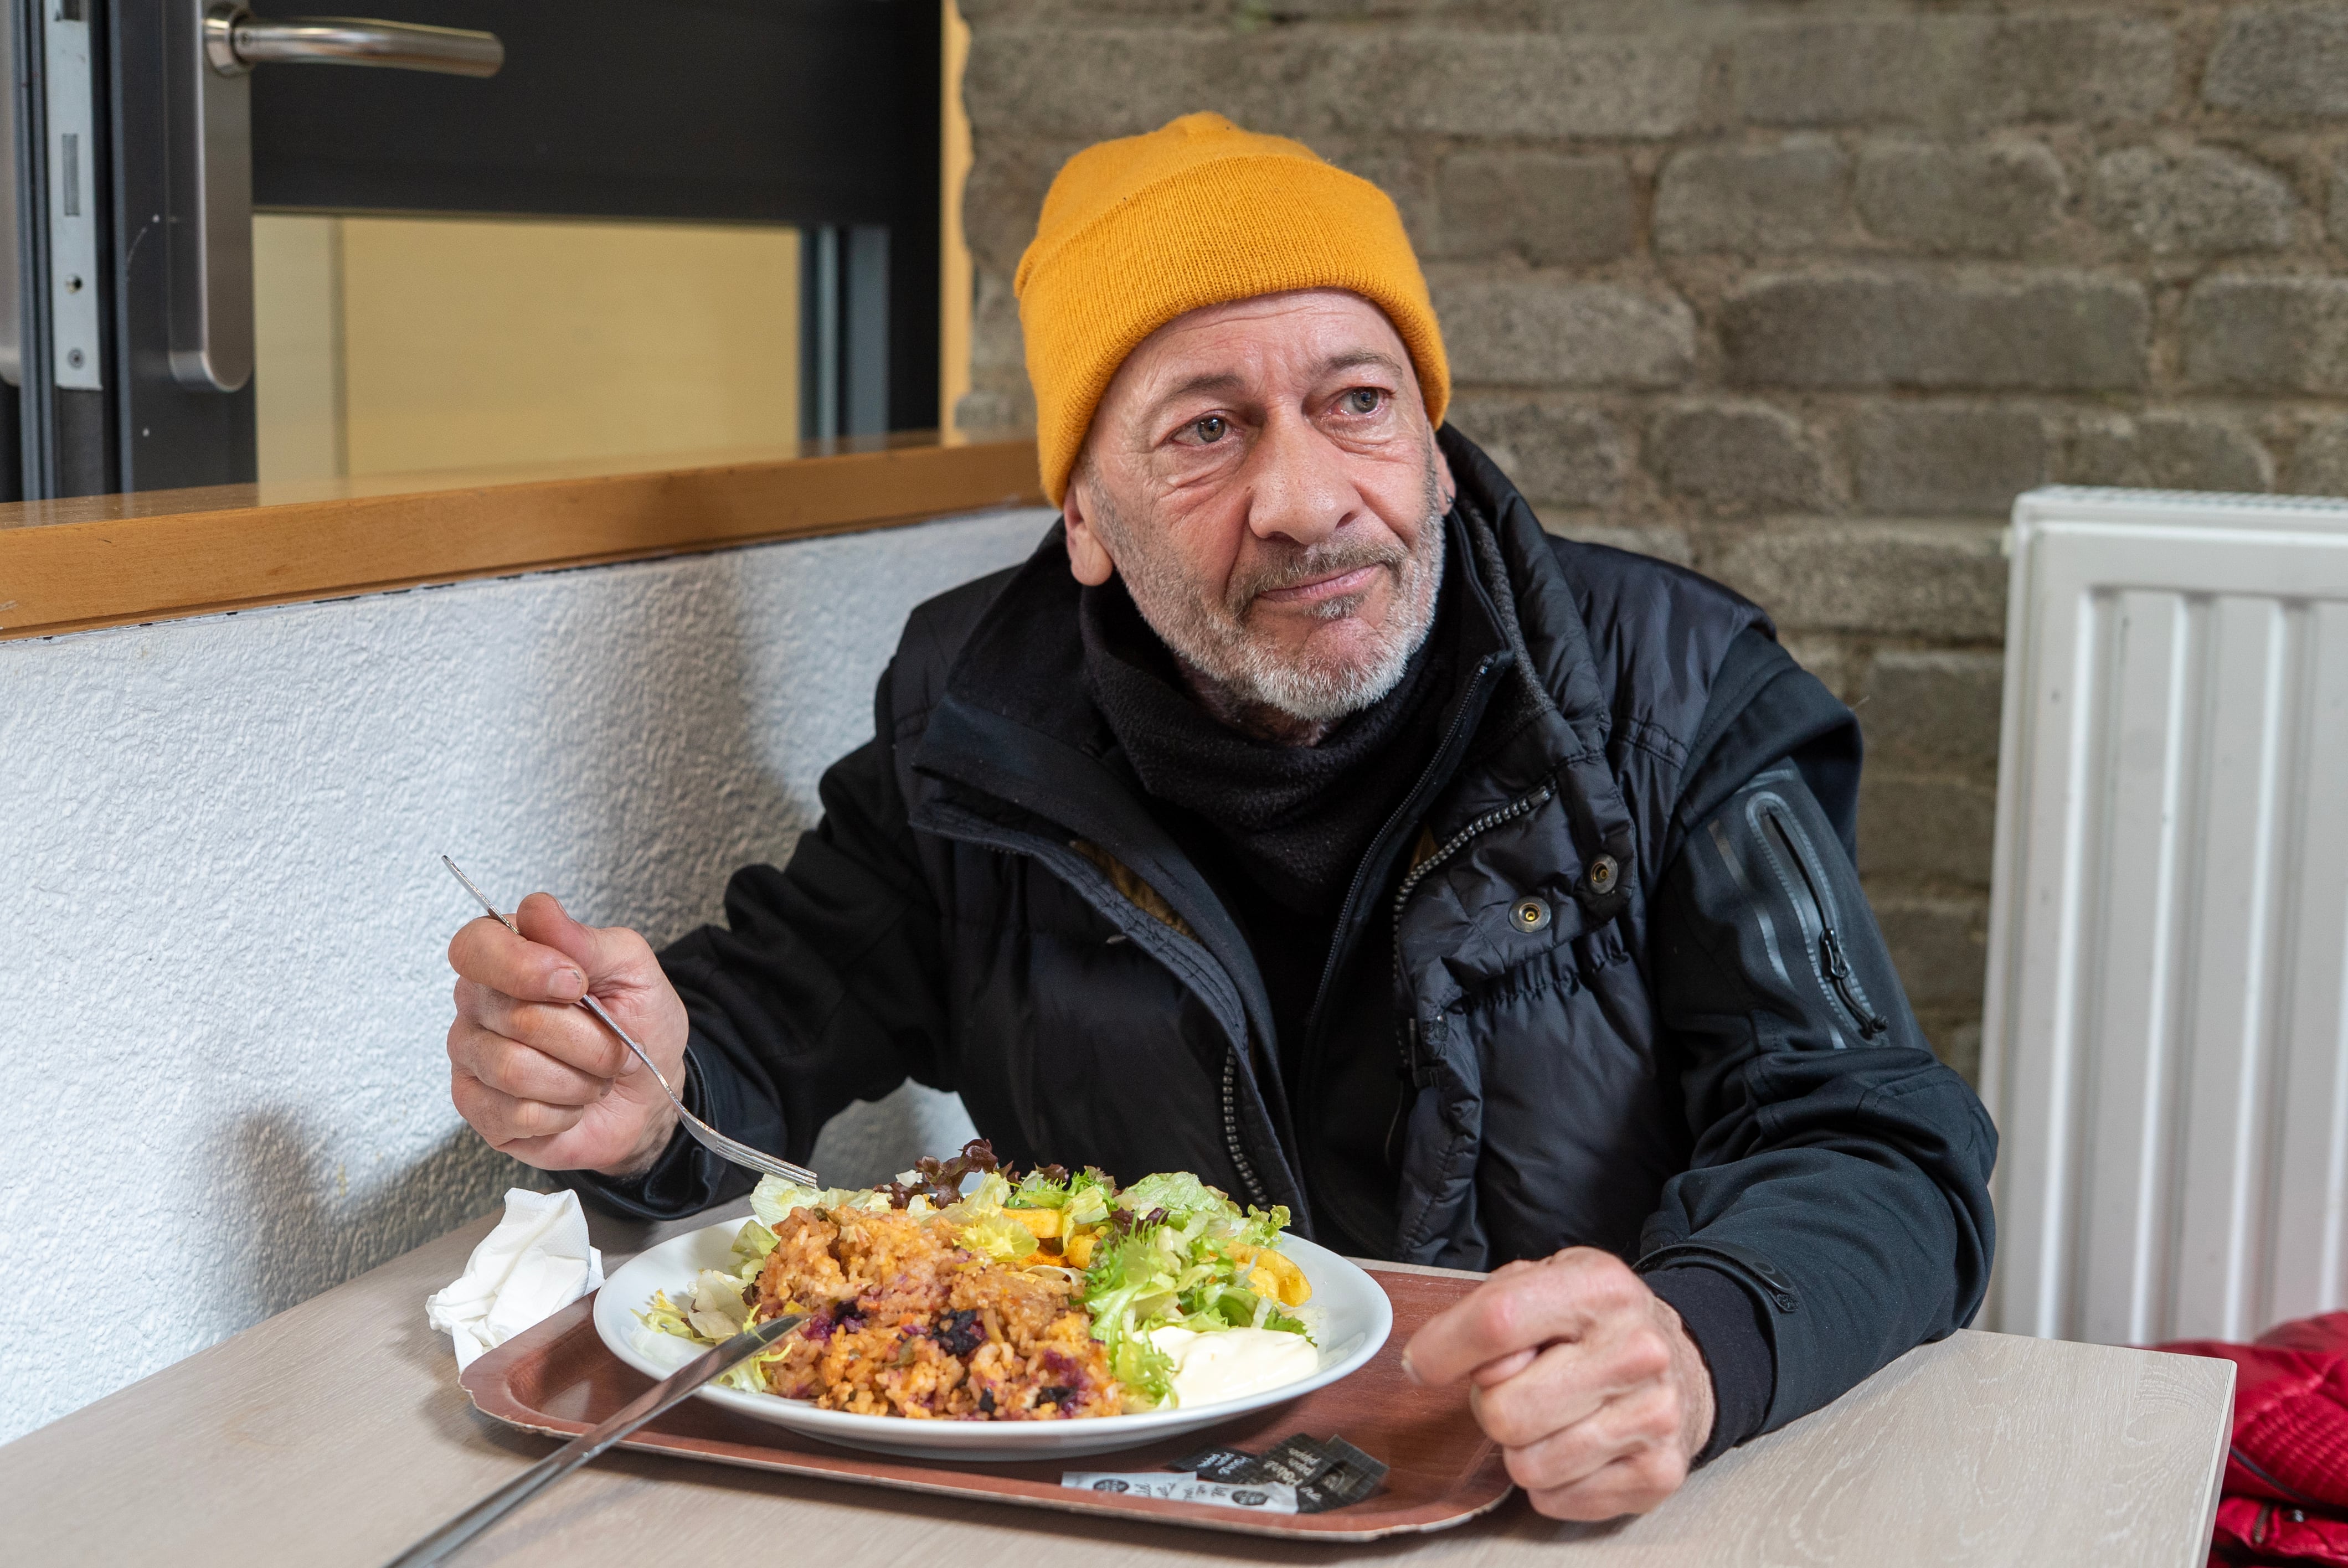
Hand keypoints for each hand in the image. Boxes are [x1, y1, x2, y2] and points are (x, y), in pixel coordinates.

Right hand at [446, 891, 686, 1176]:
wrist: (648, 1092)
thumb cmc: (637, 1025)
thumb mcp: (631, 970)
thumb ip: (585, 940)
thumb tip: (537, 912)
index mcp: (509, 956)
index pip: (476, 946)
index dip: (525, 967)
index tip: (577, 984)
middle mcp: (479, 1003)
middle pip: (514, 1016)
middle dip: (587, 1039)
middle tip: (613, 1044)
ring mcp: (472, 1057)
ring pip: (514, 1069)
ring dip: (577, 1079)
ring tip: (593, 1076)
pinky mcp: (477, 1108)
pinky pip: (517, 1113)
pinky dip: (563, 1111)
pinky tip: (570, 1102)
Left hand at [1403, 1248, 1714, 1520]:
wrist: (1683, 1362)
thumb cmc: (1592, 1324)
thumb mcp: (1542, 1283)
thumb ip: (1489, 1309)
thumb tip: (1433, 1361)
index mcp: (1599, 1287)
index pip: (1497, 1322)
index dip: (1443, 1350)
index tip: (1422, 1364)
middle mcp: (1636, 1349)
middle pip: (1504, 1410)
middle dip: (1490, 1405)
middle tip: (1516, 1388)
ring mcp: (1653, 1416)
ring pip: (1526, 1465)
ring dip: (1522, 1447)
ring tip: (1550, 1416)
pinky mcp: (1658, 1473)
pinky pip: (1556, 1500)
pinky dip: (1552, 1482)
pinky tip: (1576, 1446)